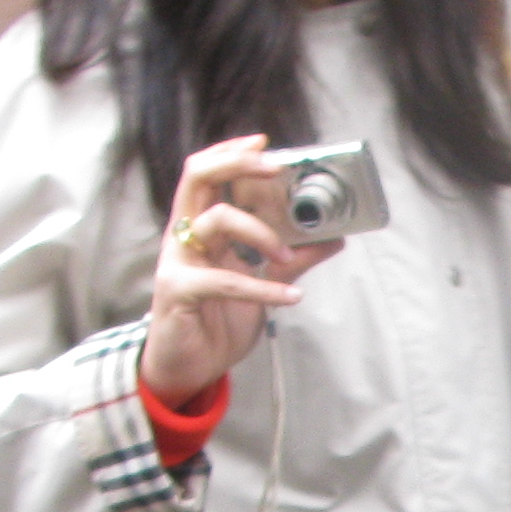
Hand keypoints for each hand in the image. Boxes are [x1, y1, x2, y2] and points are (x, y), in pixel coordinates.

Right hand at [138, 136, 345, 403]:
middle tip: (275, 168)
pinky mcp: (178, 291)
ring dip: (261, 232)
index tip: (264, 142)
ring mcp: (177, 261)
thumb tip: (333, 239)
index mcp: (199, 226)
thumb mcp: (260, 285)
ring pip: (216, 219)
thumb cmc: (215, 322)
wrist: (186, 370)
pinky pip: (224, 280)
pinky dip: (262, 287)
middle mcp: (184, 236)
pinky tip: (290, 297)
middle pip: (198, 176)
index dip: (232, 152)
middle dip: (239, 163)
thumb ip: (291, 260)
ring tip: (288, 256)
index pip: (206, 172)